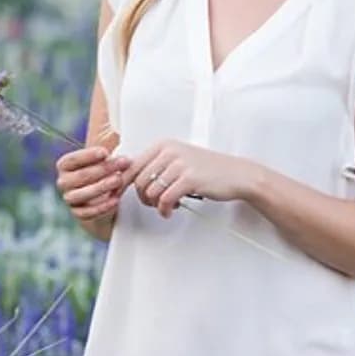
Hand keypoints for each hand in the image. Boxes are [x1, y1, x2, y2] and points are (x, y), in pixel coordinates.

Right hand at [55, 145, 130, 221]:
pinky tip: (116, 200)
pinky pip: (88, 212)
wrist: (101, 198)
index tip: (105, 152)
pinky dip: (102, 207)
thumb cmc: (102, 172)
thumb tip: (116, 128)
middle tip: (123, 163)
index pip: (72, 160)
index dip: (88, 156)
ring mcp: (70, 199)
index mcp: (65, 165)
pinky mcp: (78, 214)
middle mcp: (63, 182)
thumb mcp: (103, 158)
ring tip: (119, 180)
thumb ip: (106, 144)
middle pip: (81, 176)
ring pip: (83, 195)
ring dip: (102, 187)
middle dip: (103, 169)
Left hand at [121, 139, 260, 218]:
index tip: (117, 195)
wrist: (237, 174)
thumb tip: (127, 177)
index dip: (122, 183)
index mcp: (163, 145)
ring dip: (155, 205)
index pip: (132, 165)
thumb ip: (156, 165)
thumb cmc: (207, 170)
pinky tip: (170, 211)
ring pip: (150, 191)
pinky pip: (164, 199)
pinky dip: (164, 210)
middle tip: (153, 204)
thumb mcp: (178, 160)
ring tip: (166, 206)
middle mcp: (169, 151)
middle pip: (139, 180)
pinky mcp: (189, 179)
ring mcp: (179, 164)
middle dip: (143, 198)